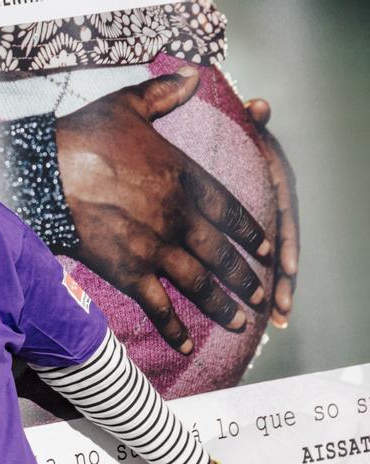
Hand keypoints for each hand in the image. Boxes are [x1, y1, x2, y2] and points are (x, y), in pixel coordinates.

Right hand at [56, 67, 272, 353]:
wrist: (47, 174)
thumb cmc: (83, 138)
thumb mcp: (128, 105)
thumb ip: (164, 94)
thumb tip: (192, 76)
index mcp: (184, 177)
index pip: (230, 209)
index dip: (250, 230)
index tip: (264, 247)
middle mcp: (178, 216)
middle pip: (222, 253)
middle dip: (245, 275)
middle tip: (259, 293)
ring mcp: (155, 247)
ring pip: (200, 283)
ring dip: (223, 305)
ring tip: (239, 321)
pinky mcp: (127, 271)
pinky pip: (157, 305)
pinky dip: (174, 328)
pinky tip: (186, 345)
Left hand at [244, 98, 299, 328]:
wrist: (218, 139)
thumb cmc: (228, 134)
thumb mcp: (238, 126)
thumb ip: (250, 119)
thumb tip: (259, 107)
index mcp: (272, 180)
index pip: (282, 212)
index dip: (282, 240)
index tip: (282, 266)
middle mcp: (273, 202)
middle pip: (281, 245)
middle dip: (282, 278)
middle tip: (278, 306)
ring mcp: (262, 220)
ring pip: (274, 259)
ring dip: (277, 289)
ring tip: (277, 319)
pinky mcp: (250, 232)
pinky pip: (258, 261)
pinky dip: (266, 286)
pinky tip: (268, 314)